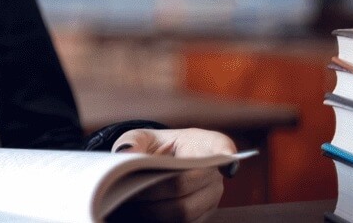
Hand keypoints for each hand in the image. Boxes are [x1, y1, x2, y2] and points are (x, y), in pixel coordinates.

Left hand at [106, 128, 236, 222]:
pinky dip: (159, 219)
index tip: (226, 162)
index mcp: (206, 144)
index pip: (222, 146)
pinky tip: (140, 211)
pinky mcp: (202, 216)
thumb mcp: (143, 137)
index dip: (225, 155)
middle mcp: (215, 173)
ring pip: (184, 210)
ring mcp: (211, 198)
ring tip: (129, 202)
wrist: (160, 165)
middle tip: (129, 188)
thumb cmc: (155, 147)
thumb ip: (133, 142)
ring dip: (154, 209)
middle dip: (154, 189)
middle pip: (185, 184)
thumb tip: (126, 154)